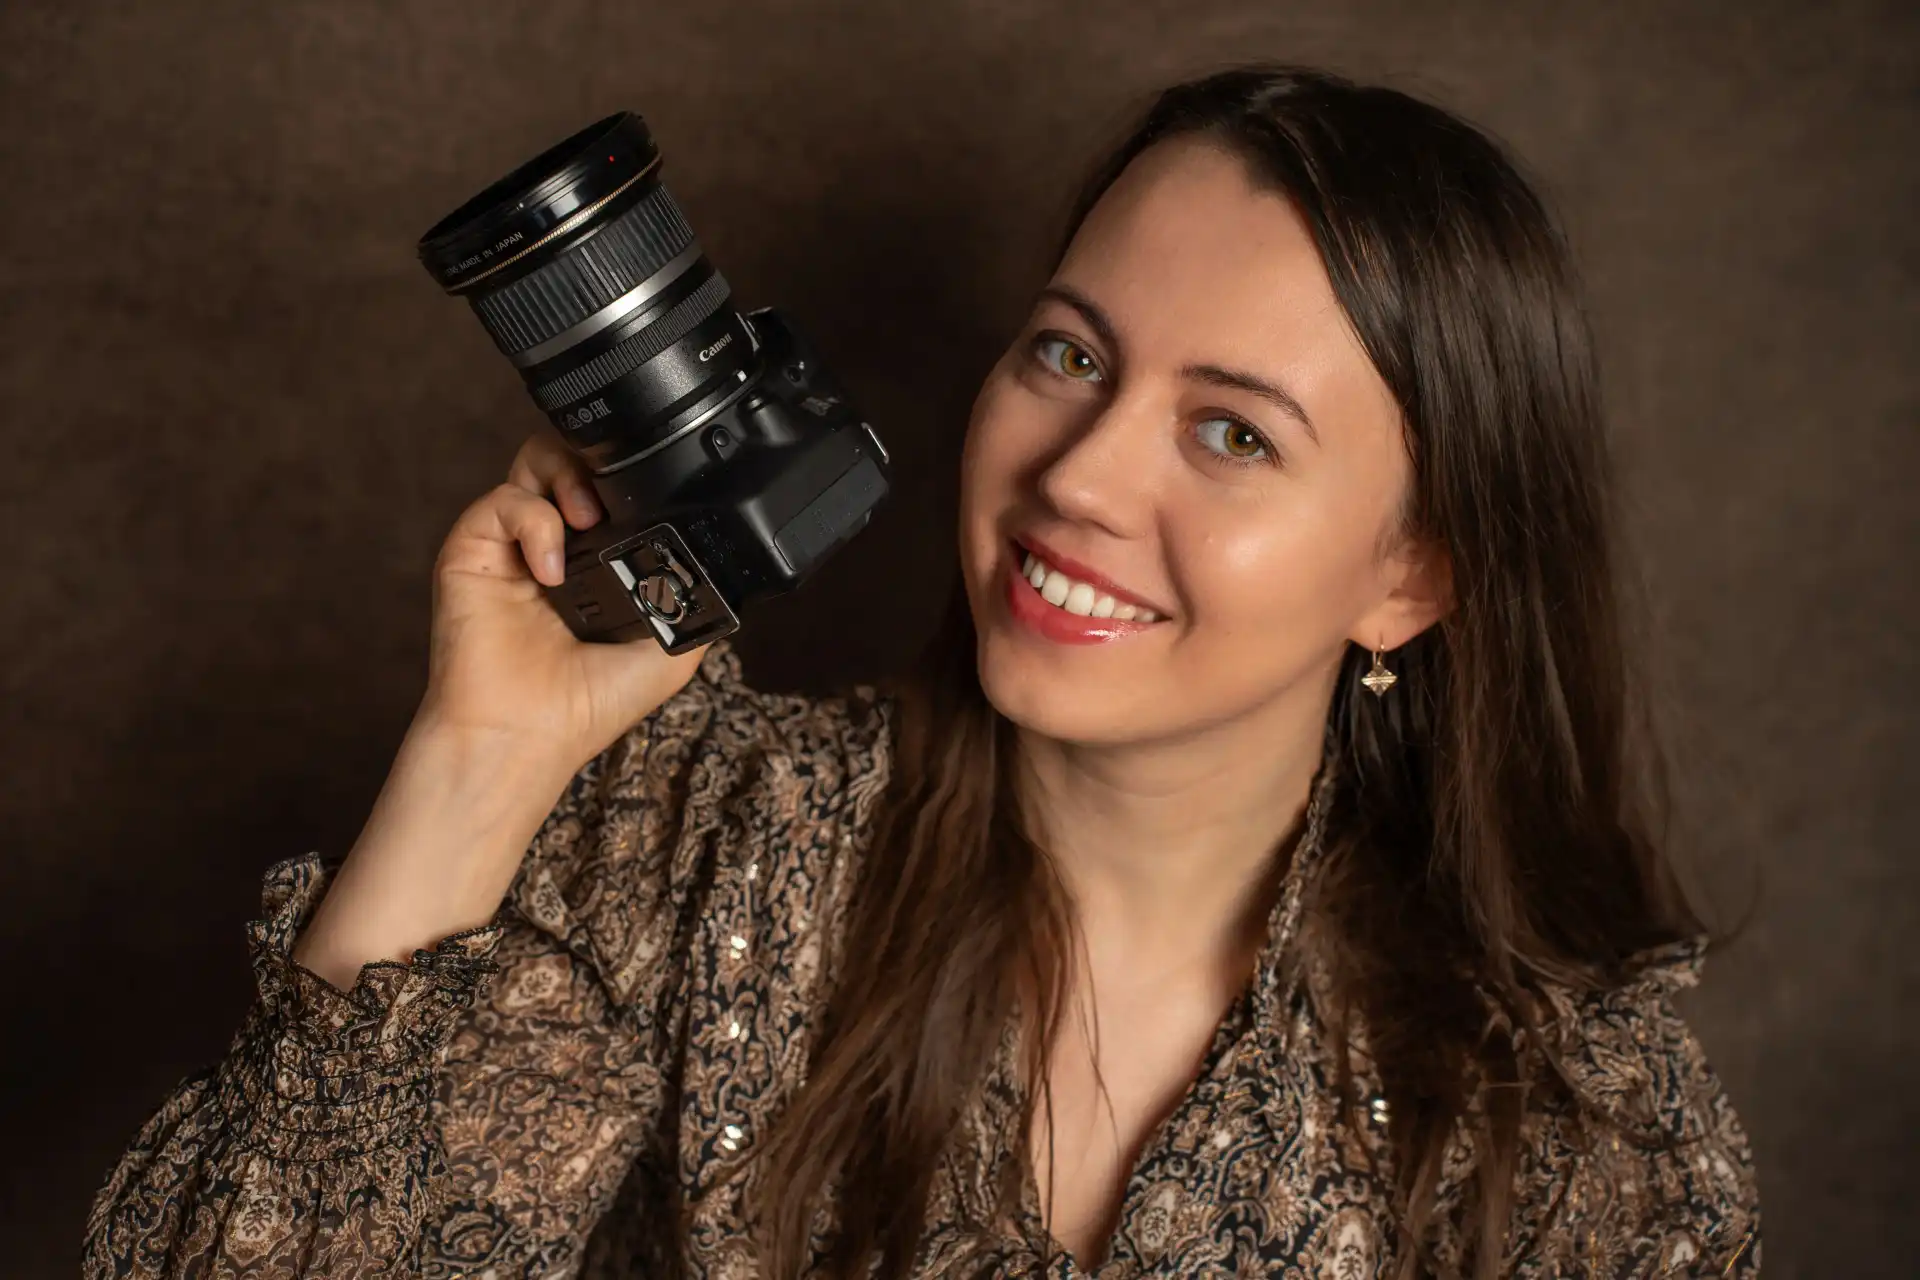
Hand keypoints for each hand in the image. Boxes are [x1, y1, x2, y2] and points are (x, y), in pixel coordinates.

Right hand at [293, 432, 711, 985]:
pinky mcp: (473, 550)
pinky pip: (503, 501)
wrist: (530, 735)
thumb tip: (726, 564)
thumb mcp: (673, 648)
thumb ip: (695, 596)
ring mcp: (512, 544)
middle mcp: (553, 544)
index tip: (656, 496)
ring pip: (534, 461)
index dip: (631, 478)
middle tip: (614, 503)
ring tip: (589, 519)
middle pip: (572, 457)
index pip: (611, 487)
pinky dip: (535, 523)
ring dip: (568, 474)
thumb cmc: (590, 704)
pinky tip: (552, 570)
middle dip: (597, 460)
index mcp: (596, 560)